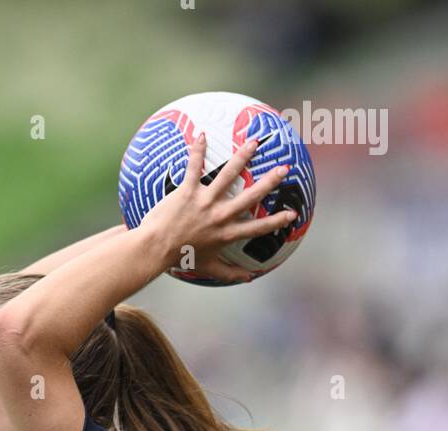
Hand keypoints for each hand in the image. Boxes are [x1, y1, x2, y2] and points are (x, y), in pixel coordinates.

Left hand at [137, 132, 297, 283]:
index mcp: (226, 234)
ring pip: (227, 174)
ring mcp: (204, 201)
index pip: (258, 228)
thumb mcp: (208, 267)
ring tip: (254, 142)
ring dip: (242, 156)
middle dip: (269, 182)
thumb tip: (248, 278)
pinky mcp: (187, 191)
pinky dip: (198, 150)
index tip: (292, 214)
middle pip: (250, 196)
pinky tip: (202, 135)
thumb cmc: (180, 259)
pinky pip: (194, 166)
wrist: (155, 249)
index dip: (276, 221)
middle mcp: (219, 216)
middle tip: (284, 169)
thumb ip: (229, 272)